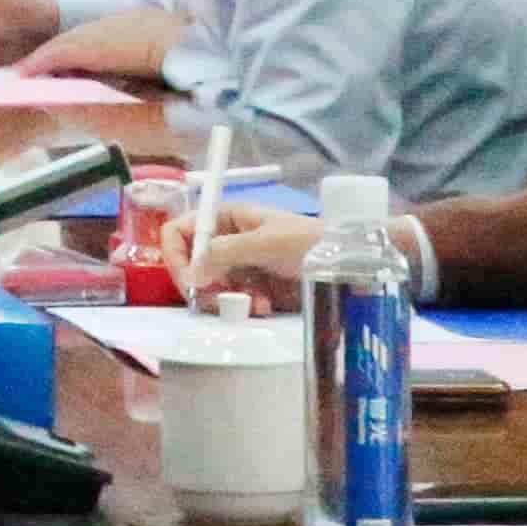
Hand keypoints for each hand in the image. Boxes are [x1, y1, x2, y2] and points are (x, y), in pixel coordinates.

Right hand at [183, 212, 322, 302]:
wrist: (349, 263)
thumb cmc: (310, 242)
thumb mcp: (266, 242)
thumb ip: (226, 253)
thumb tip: (192, 273)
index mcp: (227, 218)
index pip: (181, 231)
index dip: (177, 255)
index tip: (190, 282)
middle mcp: (229, 241)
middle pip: (193, 264)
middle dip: (204, 285)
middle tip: (219, 300)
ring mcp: (242, 266)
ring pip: (212, 288)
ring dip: (227, 300)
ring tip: (254, 304)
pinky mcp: (256, 288)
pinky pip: (234, 301)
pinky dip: (245, 307)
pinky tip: (264, 306)